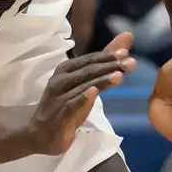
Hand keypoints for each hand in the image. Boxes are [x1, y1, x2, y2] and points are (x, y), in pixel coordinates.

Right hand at [27, 33, 134, 154]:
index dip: (108, 56)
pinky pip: (72, 105)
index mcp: (66, 69)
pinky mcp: (59, 116)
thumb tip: (127, 37)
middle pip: (88, 71)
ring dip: (101, 80)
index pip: (90, 60)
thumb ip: (105, 62)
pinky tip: (93, 93)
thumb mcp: (84, 83)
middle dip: (110, 66)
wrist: (40, 134)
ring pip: (83, 86)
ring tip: (119, 76)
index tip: (126, 53)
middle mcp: (60, 80)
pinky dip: (82, 99)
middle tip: (132, 63)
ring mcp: (59, 98)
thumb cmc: (64, 106)